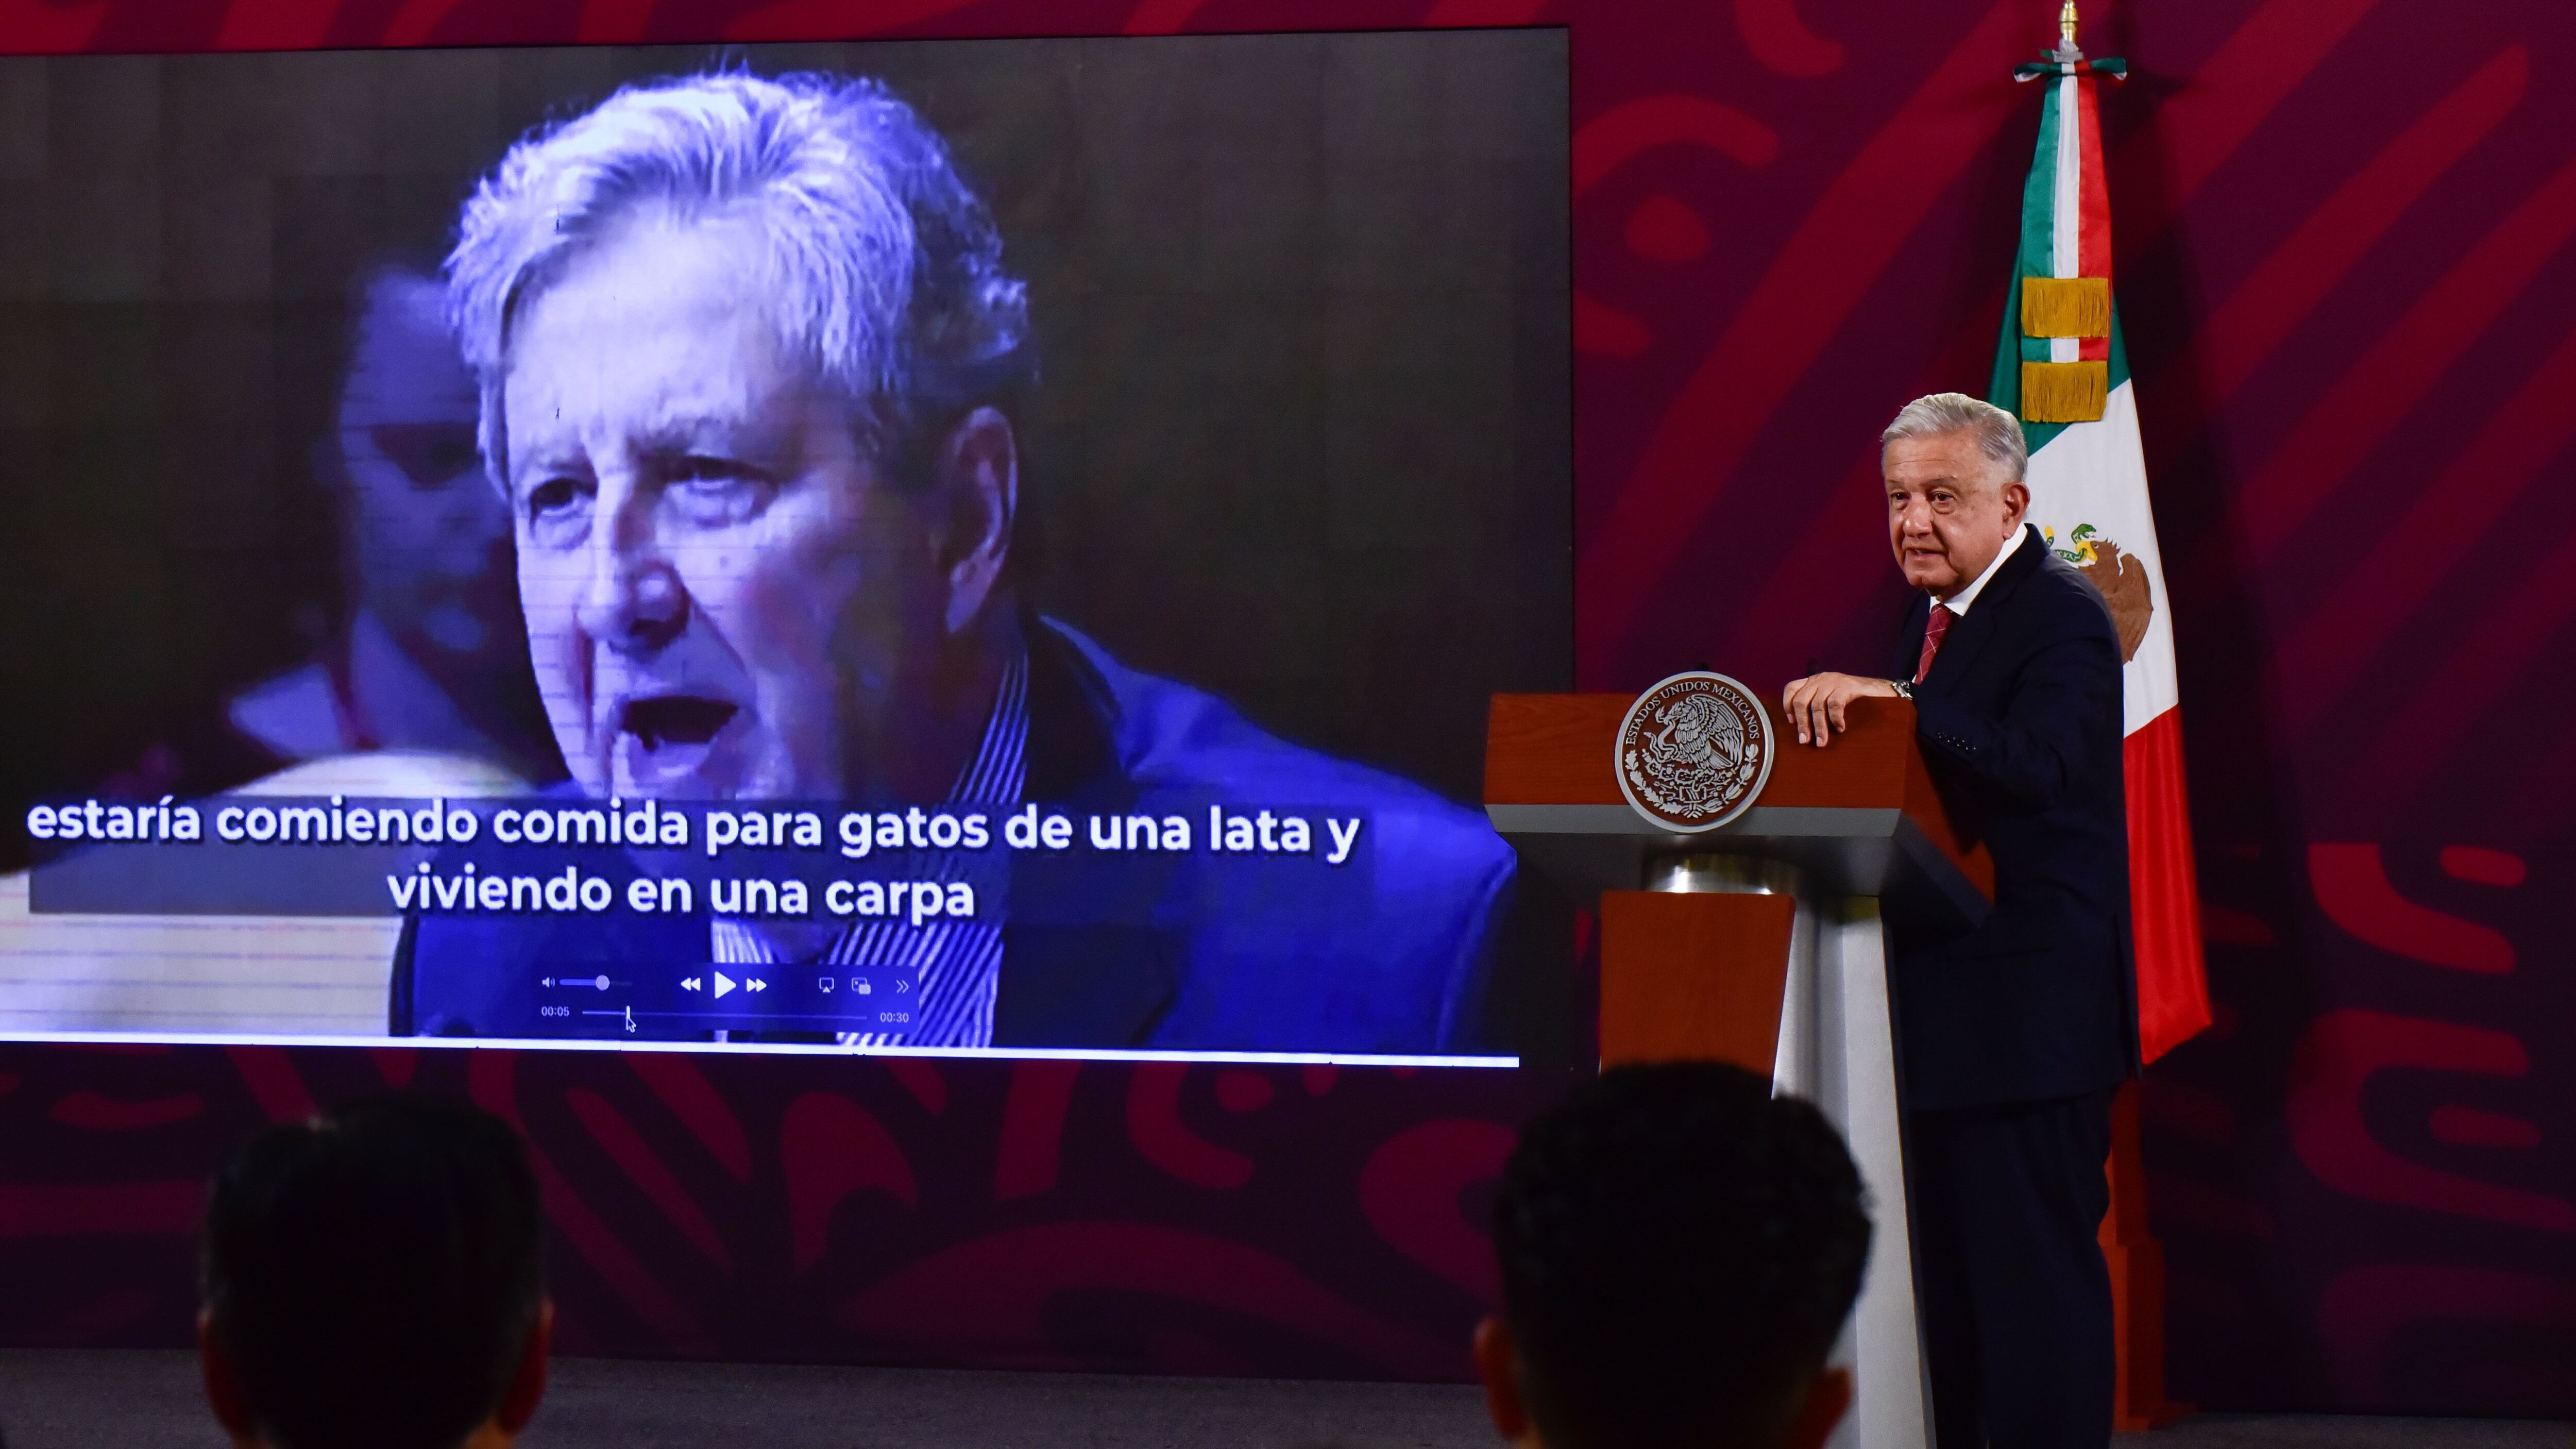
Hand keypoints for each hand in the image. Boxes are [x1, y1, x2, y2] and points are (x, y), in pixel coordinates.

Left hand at [1781, 672, 1897, 746]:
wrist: (1884, 690)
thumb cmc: (1856, 701)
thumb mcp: (1833, 699)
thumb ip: (1819, 707)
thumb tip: (1804, 731)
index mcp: (1815, 681)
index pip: (1791, 688)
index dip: (1787, 705)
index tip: (1791, 722)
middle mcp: (1821, 678)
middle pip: (1801, 701)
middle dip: (1802, 723)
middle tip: (1804, 741)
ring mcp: (1834, 681)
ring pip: (1817, 706)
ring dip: (1819, 727)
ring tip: (1821, 743)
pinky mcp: (1847, 686)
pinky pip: (1834, 705)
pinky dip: (1835, 719)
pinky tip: (1840, 729)